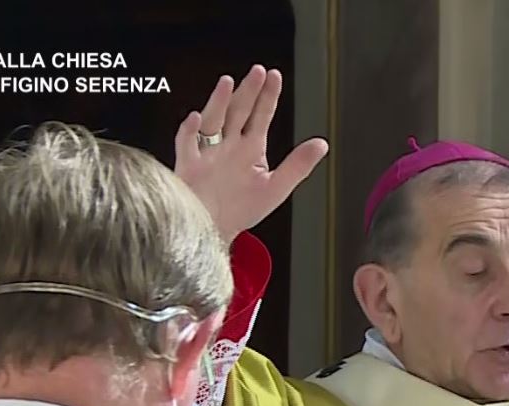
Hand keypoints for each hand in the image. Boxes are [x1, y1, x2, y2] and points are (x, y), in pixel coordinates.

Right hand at [174, 64, 329, 241]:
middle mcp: (229, 146)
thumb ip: (298, 165)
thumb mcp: (276, 187)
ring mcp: (208, 152)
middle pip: (237, 111)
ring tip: (228, 84)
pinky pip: (186, 143)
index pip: (260, 116)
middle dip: (248, 91)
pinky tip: (196, 119)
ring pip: (213, 120)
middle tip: (257, 72)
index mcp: (249, 149)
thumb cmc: (240, 211)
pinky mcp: (188, 164)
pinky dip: (190, 131)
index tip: (274, 76)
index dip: (268, 96)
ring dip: (218, 102)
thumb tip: (321, 144)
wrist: (211, 231)